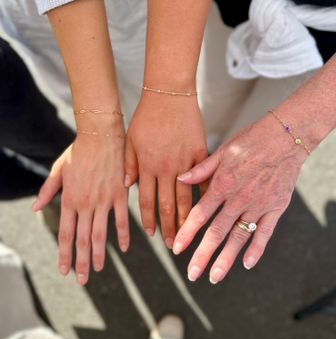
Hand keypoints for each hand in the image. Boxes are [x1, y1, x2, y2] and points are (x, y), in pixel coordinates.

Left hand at [32, 119, 128, 284]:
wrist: (101, 135)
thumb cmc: (79, 151)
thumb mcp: (59, 169)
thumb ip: (48, 190)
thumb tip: (35, 208)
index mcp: (69, 198)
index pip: (65, 233)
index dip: (64, 254)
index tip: (65, 270)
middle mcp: (86, 203)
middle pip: (82, 239)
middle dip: (81, 262)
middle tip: (82, 280)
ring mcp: (104, 200)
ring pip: (101, 233)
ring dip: (100, 254)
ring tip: (98, 269)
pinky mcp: (119, 194)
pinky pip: (122, 219)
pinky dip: (124, 235)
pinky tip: (125, 248)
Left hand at [125, 92, 207, 247]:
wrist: (169, 93)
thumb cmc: (146, 116)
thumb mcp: (130, 139)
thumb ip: (129, 164)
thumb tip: (127, 186)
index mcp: (146, 165)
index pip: (146, 200)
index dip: (149, 219)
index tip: (153, 234)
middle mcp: (166, 167)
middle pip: (167, 204)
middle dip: (170, 226)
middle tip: (174, 244)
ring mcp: (184, 161)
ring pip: (186, 196)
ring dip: (187, 217)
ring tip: (190, 232)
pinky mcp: (200, 152)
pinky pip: (204, 177)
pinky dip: (205, 193)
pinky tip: (209, 206)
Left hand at [173, 113, 306, 283]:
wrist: (285, 138)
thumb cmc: (252, 140)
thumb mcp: (222, 151)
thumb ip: (201, 169)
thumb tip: (180, 179)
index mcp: (222, 184)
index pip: (200, 214)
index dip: (187, 233)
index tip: (176, 248)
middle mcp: (238, 199)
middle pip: (217, 232)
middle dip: (202, 255)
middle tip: (191, 273)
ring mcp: (258, 205)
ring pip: (239, 237)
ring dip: (226, 259)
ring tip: (215, 277)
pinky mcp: (275, 208)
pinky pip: (265, 233)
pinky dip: (257, 249)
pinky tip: (247, 264)